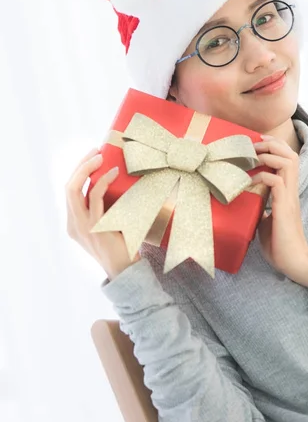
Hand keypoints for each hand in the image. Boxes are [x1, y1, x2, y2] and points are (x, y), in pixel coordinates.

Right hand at [65, 148, 140, 279]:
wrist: (126, 271)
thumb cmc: (121, 246)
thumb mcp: (108, 224)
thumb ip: (104, 208)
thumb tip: (116, 181)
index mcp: (74, 223)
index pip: (69, 191)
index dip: (78, 171)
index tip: (91, 156)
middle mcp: (73, 224)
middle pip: (68, 187)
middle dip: (80, 165)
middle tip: (95, 150)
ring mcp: (82, 227)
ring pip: (74, 190)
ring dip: (87, 169)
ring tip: (100, 156)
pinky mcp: (95, 228)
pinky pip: (94, 198)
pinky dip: (102, 182)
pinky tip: (112, 173)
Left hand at [252, 135, 307, 287]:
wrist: (293, 262)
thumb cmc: (279, 244)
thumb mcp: (265, 220)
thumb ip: (260, 207)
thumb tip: (246, 200)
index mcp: (288, 192)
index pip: (288, 160)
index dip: (275, 147)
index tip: (258, 143)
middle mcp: (291, 191)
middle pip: (291, 155)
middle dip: (272, 145)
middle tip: (253, 146)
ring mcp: (289, 198)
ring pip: (288, 163)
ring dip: (269, 156)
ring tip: (252, 158)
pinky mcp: (284, 208)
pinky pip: (276, 182)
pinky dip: (261, 177)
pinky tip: (248, 182)